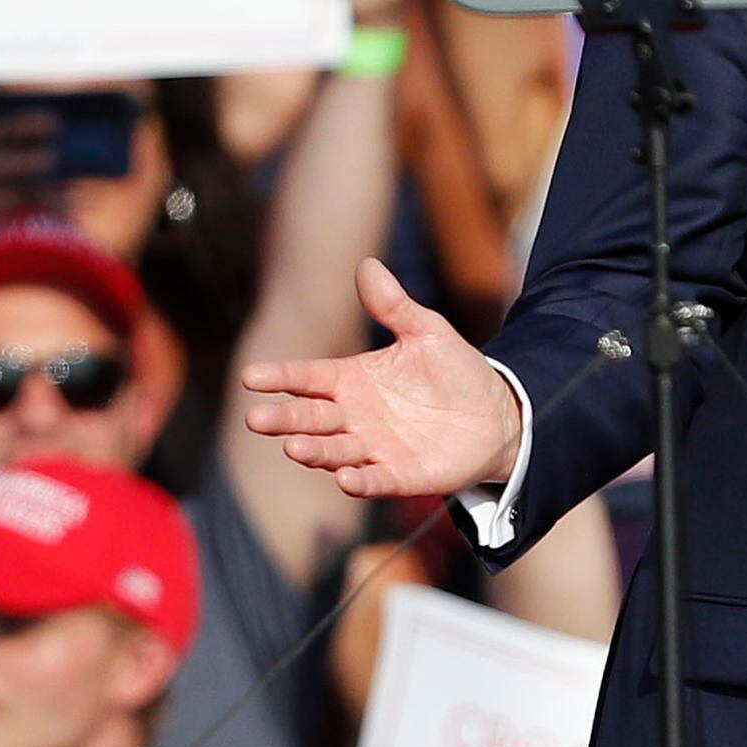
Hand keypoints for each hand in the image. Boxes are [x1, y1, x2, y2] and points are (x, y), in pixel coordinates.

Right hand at [240, 258, 525, 496]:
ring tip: (294, 448)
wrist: (495, 413)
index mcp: (352, 380)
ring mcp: (376, 447)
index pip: (308, 377)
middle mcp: (355, 416)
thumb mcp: (426, 332)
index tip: (251, 375)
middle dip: (285, 419)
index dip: (280, 376)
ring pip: (336, 450)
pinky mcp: (403, 474)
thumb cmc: (453, 371)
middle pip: (312, 417)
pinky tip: (346, 479)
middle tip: (256, 419)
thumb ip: (394, 306)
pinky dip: (362, 481)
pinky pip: (378, 479)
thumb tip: (368, 265)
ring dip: (316, 451)